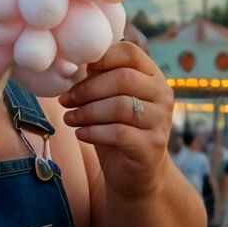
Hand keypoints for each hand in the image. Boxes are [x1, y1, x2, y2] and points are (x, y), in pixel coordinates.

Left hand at [58, 42, 173, 199]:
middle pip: (124, 78)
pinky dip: (94, 132)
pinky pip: (119, 133)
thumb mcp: (108, 100)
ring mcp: (160, 120)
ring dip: (88, 111)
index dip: (101, 57)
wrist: (136, 173)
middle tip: (65, 99)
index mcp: (152, 76)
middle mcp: (162, 94)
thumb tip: (72, 62)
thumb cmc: (118, 129)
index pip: (130, 52)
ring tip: (69, 118)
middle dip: (88, 88)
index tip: (76, 70)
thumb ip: (99, 79)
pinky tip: (80, 134)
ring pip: (120, 106)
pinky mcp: (151, 145)